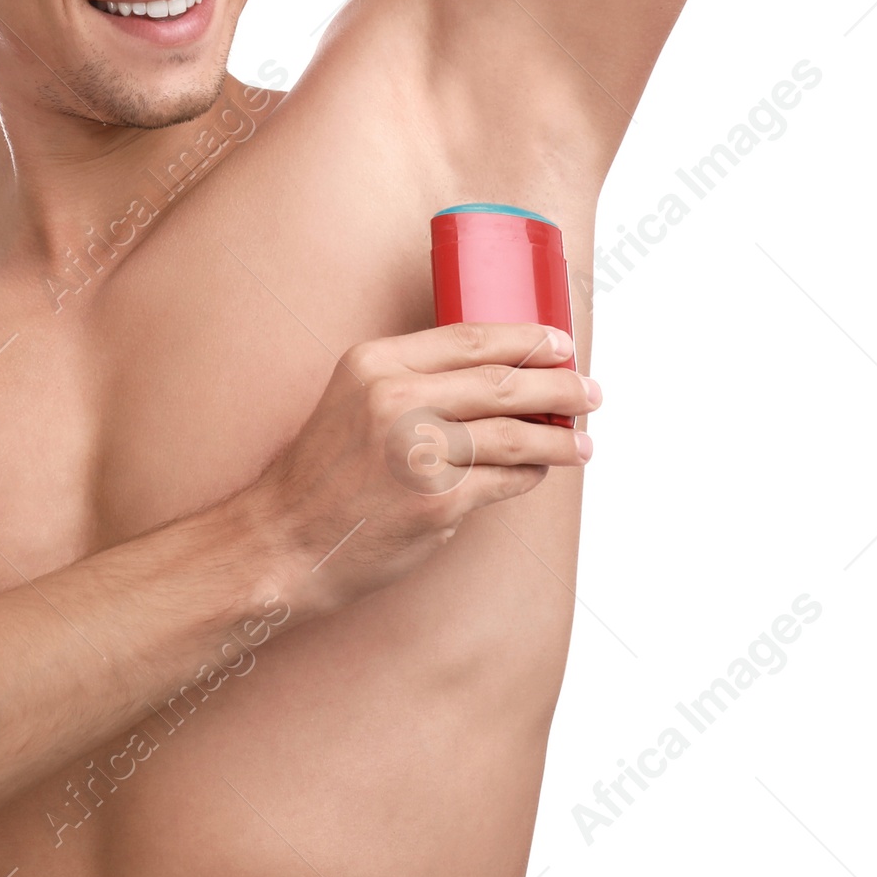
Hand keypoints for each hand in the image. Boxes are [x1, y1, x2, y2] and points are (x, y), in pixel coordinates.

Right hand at [246, 322, 598, 614]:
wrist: (286, 538)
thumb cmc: (323, 472)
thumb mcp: (353, 399)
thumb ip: (412, 381)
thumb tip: (499, 376)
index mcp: (374, 363)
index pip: (470, 338)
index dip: (526, 339)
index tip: (561, 344)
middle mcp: (396, 400)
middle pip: (503, 383)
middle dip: (560, 387)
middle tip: (589, 392)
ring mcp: (418, 452)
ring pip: (515, 435)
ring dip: (560, 439)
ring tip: (582, 443)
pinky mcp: (436, 502)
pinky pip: (504, 481)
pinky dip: (531, 475)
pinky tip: (541, 472)